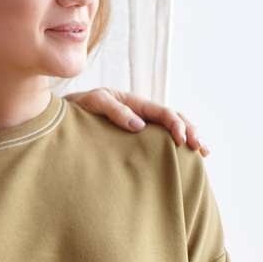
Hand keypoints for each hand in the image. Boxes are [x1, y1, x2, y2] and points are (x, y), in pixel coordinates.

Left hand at [65, 88, 207, 156]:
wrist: (61, 116)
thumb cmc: (78, 108)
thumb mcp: (94, 103)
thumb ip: (114, 111)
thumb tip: (139, 125)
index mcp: (134, 103)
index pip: (163, 112)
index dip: (176, 125)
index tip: (182, 141)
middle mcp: (140, 113)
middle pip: (173, 119)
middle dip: (190, 132)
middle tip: (201, 149)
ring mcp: (138, 124)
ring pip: (169, 129)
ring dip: (188, 138)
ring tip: (201, 152)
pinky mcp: (132, 138)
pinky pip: (156, 140)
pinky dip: (172, 147)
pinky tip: (181, 158)